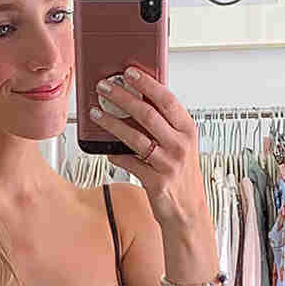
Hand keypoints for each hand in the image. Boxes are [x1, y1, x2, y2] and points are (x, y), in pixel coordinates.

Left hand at [93, 68, 209, 226]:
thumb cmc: (181, 177)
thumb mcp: (181, 146)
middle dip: (122, 97)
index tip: (129, 72)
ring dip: (111, 123)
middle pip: (147, 114)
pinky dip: (115, 155)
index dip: (147, 83)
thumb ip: (165, 125)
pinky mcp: (156, 182)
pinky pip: (129, 163)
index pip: (167, 99)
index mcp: (187, 130)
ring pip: (134, 137)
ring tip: (96, 113)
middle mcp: (180, 145)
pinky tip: (105, 150)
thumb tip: (138, 101)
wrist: (188, 212)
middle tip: (104, 87)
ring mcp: (168, 164)